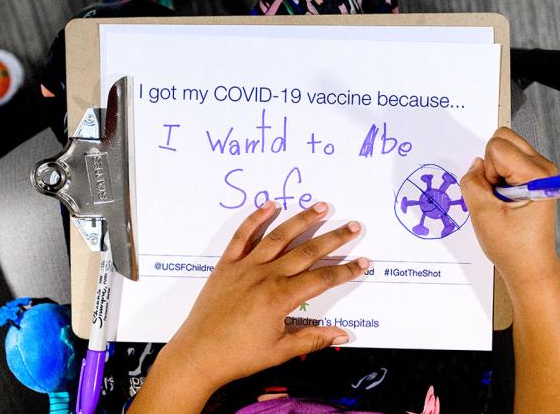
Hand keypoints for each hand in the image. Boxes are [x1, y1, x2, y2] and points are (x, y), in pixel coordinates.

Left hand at [158, 201, 367, 390]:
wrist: (197, 355)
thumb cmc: (238, 356)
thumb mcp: (280, 351)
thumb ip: (313, 339)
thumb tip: (343, 335)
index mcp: (280, 297)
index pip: (321, 279)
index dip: (345, 270)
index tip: (363, 262)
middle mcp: (265, 276)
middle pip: (306, 252)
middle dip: (333, 239)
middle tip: (352, 226)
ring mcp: (244, 267)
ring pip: (278, 237)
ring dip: (301, 220)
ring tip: (321, 207)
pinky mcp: (226, 265)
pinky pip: (242, 236)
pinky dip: (256, 219)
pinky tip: (270, 205)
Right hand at [460, 127, 559, 287]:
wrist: (529, 267)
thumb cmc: (514, 247)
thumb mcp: (482, 214)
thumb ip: (472, 182)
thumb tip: (474, 164)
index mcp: (537, 175)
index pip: (497, 146)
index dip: (487, 171)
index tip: (496, 195)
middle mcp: (543, 168)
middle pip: (502, 139)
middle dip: (490, 165)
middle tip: (497, 195)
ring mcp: (540, 172)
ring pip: (503, 149)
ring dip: (494, 172)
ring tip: (501, 200)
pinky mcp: (534, 178)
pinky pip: (506, 162)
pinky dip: (498, 178)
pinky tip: (504, 200)